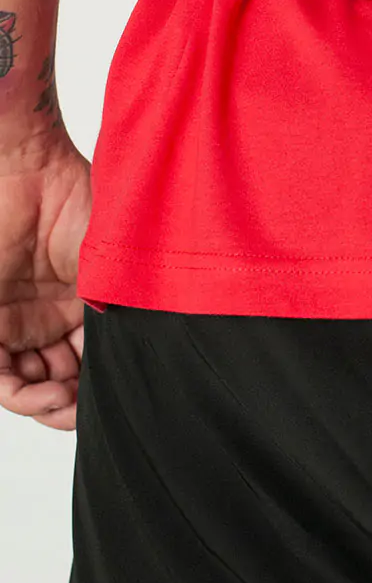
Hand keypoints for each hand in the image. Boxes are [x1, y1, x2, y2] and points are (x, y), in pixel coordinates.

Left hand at [0, 130, 90, 431]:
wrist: (30, 170)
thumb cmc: (80, 200)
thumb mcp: (113, 265)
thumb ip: (120, 307)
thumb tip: (143, 354)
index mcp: (85, 306)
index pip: (92, 363)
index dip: (101, 387)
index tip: (118, 399)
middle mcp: (52, 319)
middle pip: (61, 381)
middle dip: (72, 404)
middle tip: (84, 412)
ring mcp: (19, 321)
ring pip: (28, 383)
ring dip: (44, 403)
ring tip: (61, 403)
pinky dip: (17, 392)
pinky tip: (41, 394)